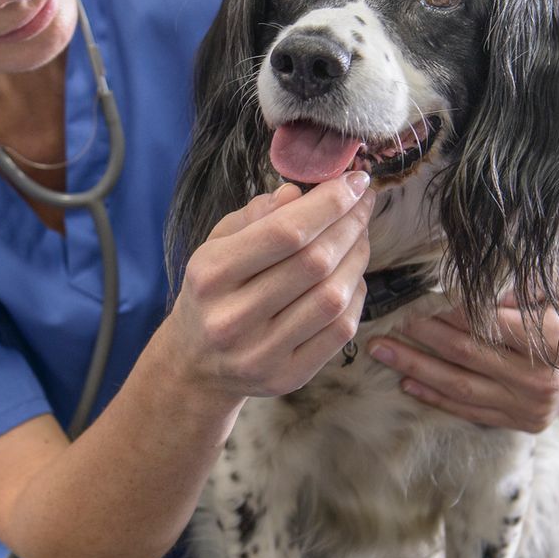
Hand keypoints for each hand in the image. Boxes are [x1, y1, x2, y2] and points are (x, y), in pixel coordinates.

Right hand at [165, 173, 376, 400]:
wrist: (194, 363)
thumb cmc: (212, 293)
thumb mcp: (216, 245)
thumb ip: (256, 216)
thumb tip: (300, 194)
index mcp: (212, 274)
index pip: (285, 232)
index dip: (330, 203)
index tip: (356, 181)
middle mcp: (233, 317)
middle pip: (315, 263)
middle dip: (350, 225)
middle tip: (364, 203)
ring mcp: (261, 352)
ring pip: (333, 297)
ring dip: (358, 258)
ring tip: (360, 236)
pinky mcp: (287, 376)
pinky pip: (340, 330)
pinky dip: (355, 295)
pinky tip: (352, 275)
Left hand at [367, 270, 558, 432]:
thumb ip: (527, 282)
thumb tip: (483, 284)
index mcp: (556, 342)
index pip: (489, 326)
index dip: (450, 313)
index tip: (418, 301)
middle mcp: (543, 381)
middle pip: (469, 357)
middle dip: (423, 339)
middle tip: (387, 323)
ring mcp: (533, 408)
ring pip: (462, 388)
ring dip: (417, 369)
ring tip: (383, 351)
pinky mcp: (524, 423)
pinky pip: (471, 412)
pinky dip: (437, 398)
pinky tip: (407, 382)